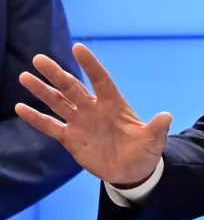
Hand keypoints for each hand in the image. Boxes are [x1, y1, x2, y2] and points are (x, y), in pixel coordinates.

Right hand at [15, 43, 170, 187]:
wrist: (131, 171)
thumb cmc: (144, 152)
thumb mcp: (153, 141)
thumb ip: (156, 129)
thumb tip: (166, 116)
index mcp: (114, 104)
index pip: (100, 79)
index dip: (90, 65)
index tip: (78, 48)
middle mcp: (94, 109)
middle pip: (72, 87)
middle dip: (56, 73)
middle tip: (38, 58)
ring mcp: (80, 122)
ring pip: (58, 102)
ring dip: (42, 90)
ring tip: (25, 76)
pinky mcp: (70, 138)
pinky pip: (51, 126)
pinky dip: (36, 118)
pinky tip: (20, 107)